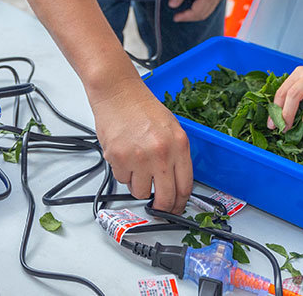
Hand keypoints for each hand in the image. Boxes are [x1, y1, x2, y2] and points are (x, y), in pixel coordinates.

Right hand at [90, 78, 192, 212]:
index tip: (176, 208)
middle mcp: (161, 153)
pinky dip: (123, 173)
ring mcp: (139, 158)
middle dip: (162, 207)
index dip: (180, 203)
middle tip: (157, 206)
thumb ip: (176, 156)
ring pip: (140, 192)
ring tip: (137, 165)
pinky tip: (125, 156)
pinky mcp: (119, 159)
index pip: (185, 187)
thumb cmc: (141, 107)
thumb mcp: (172, 128)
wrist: (117, 92)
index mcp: (179, 145)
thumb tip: (177, 184)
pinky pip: (122, 180)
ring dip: (138, 185)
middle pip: (165, 197)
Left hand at [167, 0, 228, 22]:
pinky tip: (196, 3)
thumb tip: (172, 5)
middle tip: (179, 16)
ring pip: (209, 10)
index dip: (185, 17)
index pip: (196, 13)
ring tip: (185, 11)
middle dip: (190, 17)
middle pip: (203, 14)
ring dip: (197, 13)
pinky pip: (213, 3)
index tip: (176, 18)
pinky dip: (203, 7)